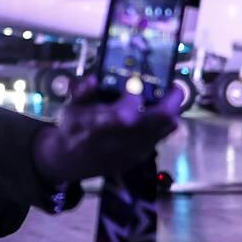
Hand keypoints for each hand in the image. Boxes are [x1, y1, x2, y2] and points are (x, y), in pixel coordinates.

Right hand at [33, 76, 185, 185]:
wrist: (70, 162)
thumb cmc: (71, 130)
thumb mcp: (72, 106)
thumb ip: (83, 91)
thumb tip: (94, 79)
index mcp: (112, 121)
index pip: (135, 101)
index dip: (138, 87)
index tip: (136, 79)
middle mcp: (130, 137)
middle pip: (165, 116)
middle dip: (172, 97)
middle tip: (170, 85)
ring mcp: (138, 149)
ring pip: (168, 128)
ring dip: (169, 111)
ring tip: (163, 99)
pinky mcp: (141, 156)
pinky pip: (160, 137)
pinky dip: (160, 124)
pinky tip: (149, 116)